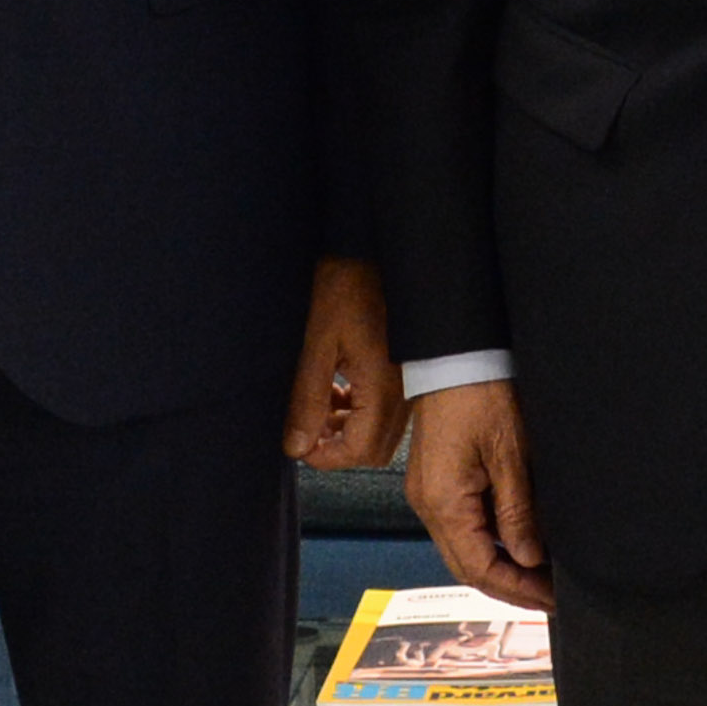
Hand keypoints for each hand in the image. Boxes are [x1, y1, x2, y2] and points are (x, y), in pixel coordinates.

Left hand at [282, 256, 406, 469]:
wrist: (371, 249)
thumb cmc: (345, 287)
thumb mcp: (316, 345)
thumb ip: (307, 400)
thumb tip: (297, 446)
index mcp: (382, 387)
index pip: (358, 451)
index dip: (325, 457)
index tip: (298, 445)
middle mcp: (403, 392)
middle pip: (374, 450)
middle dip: (338, 448)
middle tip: (308, 429)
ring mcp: (409, 383)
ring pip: (381, 433)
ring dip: (348, 430)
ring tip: (320, 406)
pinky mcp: (407, 371)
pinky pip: (387, 411)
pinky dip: (361, 412)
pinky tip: (340, 388)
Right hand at [405, 380, 551, 611]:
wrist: (455, 356)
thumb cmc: (480, 394)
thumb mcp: (510, 454)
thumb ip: (517, 511)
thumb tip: (529, 557)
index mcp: (444, 503)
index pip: (479, 568)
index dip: (516, 590)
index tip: (550, 599)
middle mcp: (429, 506)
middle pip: (467, 567)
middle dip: (509, 587)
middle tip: (549, 597)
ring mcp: (430, 494)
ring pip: (464, 550)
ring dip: (500, 567)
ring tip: (539, 576)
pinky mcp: (436, 482)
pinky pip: (462, 526)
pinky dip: (490, 543)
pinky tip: (517, 544)